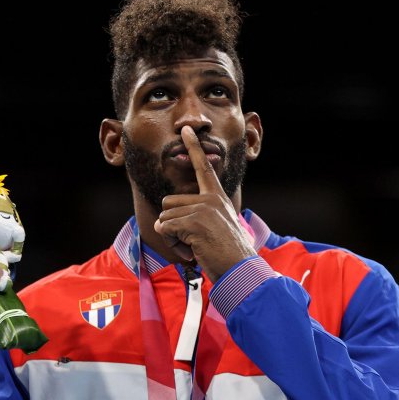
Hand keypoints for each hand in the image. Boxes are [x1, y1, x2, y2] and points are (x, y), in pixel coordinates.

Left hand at [153, 125, 255, 281]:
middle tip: (191, 241)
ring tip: (193, 246)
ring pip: (164, 218)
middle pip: (168, 202)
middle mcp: (210, 199)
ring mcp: (202, 209)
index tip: (185, 130)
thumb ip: (194, 218)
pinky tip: (191, 251)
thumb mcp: (215, 228)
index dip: (193, 148)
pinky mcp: (193, 222)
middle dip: (171, 225)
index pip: (203, 168)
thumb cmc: (227, 253)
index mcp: (217, 197)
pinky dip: (172, 243)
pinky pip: (164, 229)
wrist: (240, 268)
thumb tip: (158, 222)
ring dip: (172, 237)